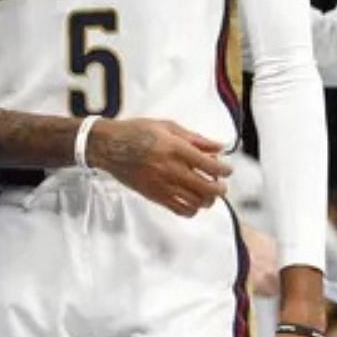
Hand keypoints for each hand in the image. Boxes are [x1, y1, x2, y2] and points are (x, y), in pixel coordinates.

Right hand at [89, 118, 232, 216]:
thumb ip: (196, 138)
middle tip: (221, 185)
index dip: (224, 170)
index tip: (228, 170)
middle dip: (220, 189)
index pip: (210, 165)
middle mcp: (171, 169)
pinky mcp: (154, 196)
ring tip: (208, 194)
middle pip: (207, 188)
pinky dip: (192, 210)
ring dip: (208, 200)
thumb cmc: (137, 132)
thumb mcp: (168, 127)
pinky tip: (192, 201)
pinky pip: (180, 210)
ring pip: (196, 203)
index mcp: (176, 149)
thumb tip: (218, 147)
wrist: (109, 146)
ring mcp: (162, 185)